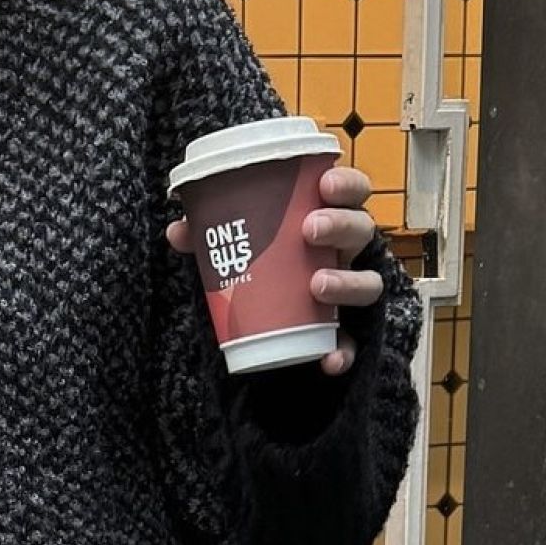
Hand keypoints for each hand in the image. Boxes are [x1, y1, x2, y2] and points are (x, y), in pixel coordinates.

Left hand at [166, 162, 381, 376]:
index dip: (347, 184)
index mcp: (327, 217)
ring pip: (368, 283)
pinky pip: (352, 344)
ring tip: (317, 285)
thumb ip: (210, 234)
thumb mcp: (237, 244)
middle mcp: (345, 251)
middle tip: (309, 230)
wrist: (268, 316)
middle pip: (361, 230)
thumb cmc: (260, 262)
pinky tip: (330, 361)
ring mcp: (348, 290)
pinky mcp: (344, 331)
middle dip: (341, 225)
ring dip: (347, 282)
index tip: (325, 183)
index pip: (353, 191)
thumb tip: (178, 230)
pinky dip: (344, 353)